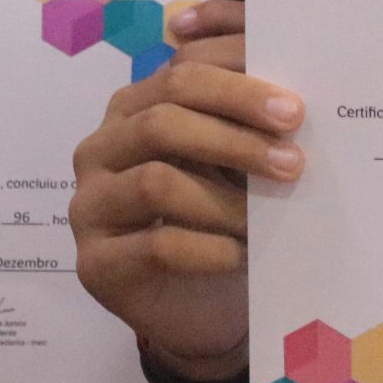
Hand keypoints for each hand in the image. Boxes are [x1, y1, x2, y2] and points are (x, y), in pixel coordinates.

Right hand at [70, 0, 304, 377]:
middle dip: (235, 137)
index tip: (293, 109)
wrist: (194, 307)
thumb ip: (243, 127)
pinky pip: (158, 247)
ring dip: (226, 201)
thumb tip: (291, 101)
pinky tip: (245, 256)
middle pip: (162, 120)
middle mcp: (99, 150)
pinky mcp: (96, 264)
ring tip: (272, 217)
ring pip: (156, 183)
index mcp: (131, 109)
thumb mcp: (229, 165)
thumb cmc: (215, 219)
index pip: (178, 75)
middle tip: (292, 160)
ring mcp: (89, 207)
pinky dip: (212, 250)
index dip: (237, 87)